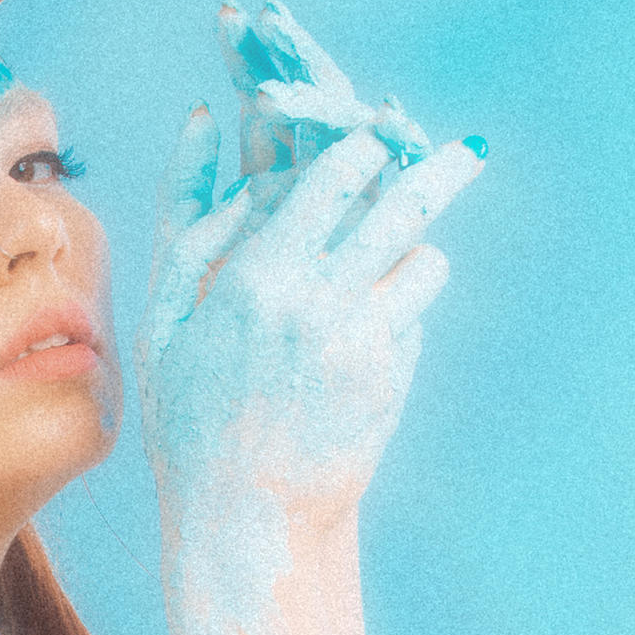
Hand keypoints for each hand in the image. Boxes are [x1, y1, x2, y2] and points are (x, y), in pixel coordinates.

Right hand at [141, 2, 484, 540]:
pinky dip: (406, 301)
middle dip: (439, 170)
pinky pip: (418, 311)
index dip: (364, 146)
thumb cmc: (189, 413)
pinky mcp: (393, 376)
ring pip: (423, 256)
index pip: (334, 177)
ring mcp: (363, 340)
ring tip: (415, 238)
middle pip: (403, 205)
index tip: (376, 133)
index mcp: (256, 276)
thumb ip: (185, 211)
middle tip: (469, 152)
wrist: (246, 517)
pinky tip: (379, 314)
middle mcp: (318, 301)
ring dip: (420, 242)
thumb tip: (204, 116)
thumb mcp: (164, 312)